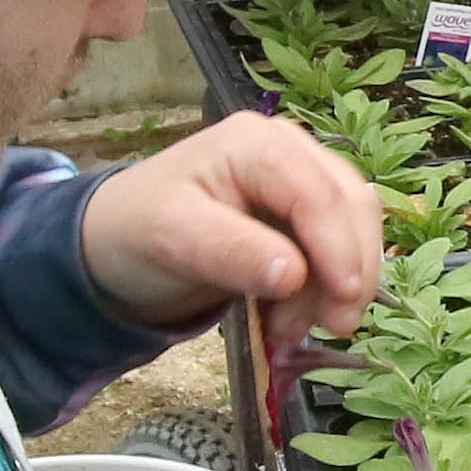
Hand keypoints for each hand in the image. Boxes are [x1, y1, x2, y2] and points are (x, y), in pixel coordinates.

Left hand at [81, 112, 385, 365]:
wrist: (116, 241)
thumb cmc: (136, 230)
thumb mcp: (172, 239)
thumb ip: (232, 252)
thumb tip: (296, 276)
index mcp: (256, 143)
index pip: (319, 194)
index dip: (340, 250)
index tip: (341, 308)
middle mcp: (289, 147)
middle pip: (350, 205)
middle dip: (348, 270)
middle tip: (330, 327)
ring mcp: (301, 174)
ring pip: (354, 226)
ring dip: (338, 283)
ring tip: (291, 327)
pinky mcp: (304, 206)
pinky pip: (339, 242)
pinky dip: (326, 284)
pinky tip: (292, 313)